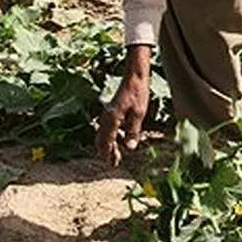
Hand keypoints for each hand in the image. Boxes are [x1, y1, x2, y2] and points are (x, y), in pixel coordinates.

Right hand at [96, 46, 150, 165]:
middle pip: (101, 140)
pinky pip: (107, 127)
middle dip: (106, 152)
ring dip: (108, 145)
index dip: (109, 154)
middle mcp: (106, 117)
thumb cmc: (138, 93)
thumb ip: (133, 130)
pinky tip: (118, 139)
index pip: (106, 142)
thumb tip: (130, 147)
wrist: (134, 76)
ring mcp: (107, 113)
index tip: (113, 164)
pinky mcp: (111, 111)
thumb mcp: (140, 113)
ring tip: (114, 155)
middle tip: (113, 163)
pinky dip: (110, 136)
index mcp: (112, 119)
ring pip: (103, 134)